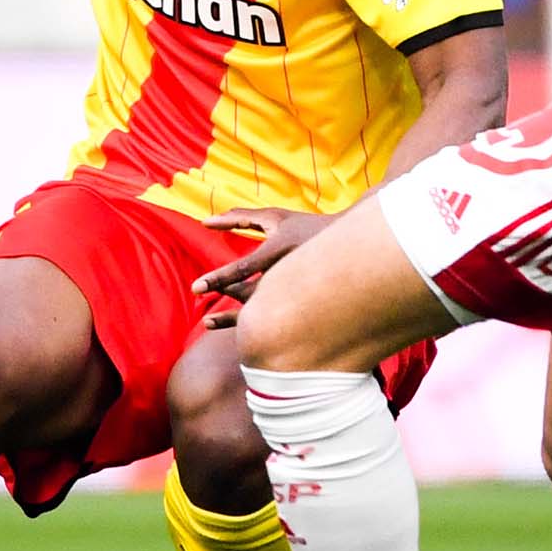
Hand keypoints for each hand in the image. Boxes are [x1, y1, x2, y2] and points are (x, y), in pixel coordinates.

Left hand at [192, 207, 332, 326]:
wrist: (355, 246)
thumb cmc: (305, 227)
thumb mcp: (275, 218)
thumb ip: (239, 218)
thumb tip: (204, 223)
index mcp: (282, 248)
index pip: (245, 267)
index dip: (219, 278)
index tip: (196, 288)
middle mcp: (290, 273)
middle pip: (251, 295)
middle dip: (224, 299)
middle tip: (198, 295)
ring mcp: (298, 293)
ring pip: (263, 314)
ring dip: (233, 320)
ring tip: (208, 322)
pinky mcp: (303, 307)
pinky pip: (275, 323)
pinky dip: (254, 327)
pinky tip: (237, 332)